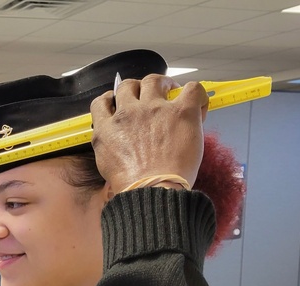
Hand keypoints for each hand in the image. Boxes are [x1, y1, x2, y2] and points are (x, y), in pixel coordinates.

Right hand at [90, 74, 208, 191]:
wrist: (151, 191)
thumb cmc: (133, 185)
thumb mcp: (105, 164)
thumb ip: (110, 145)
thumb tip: (120, 143)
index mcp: (107, 128)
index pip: (102, 102)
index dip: (111, 98)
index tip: (119, 102)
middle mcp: (128, 114)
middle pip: (128, 85)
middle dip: (138, 88)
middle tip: (150, 97)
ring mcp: (154, 109)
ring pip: (154, 80)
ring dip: (164, 84)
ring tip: (173, 92)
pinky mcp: (180, 111)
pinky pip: (191, 88)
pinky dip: (195, 93)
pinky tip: (197, 105)